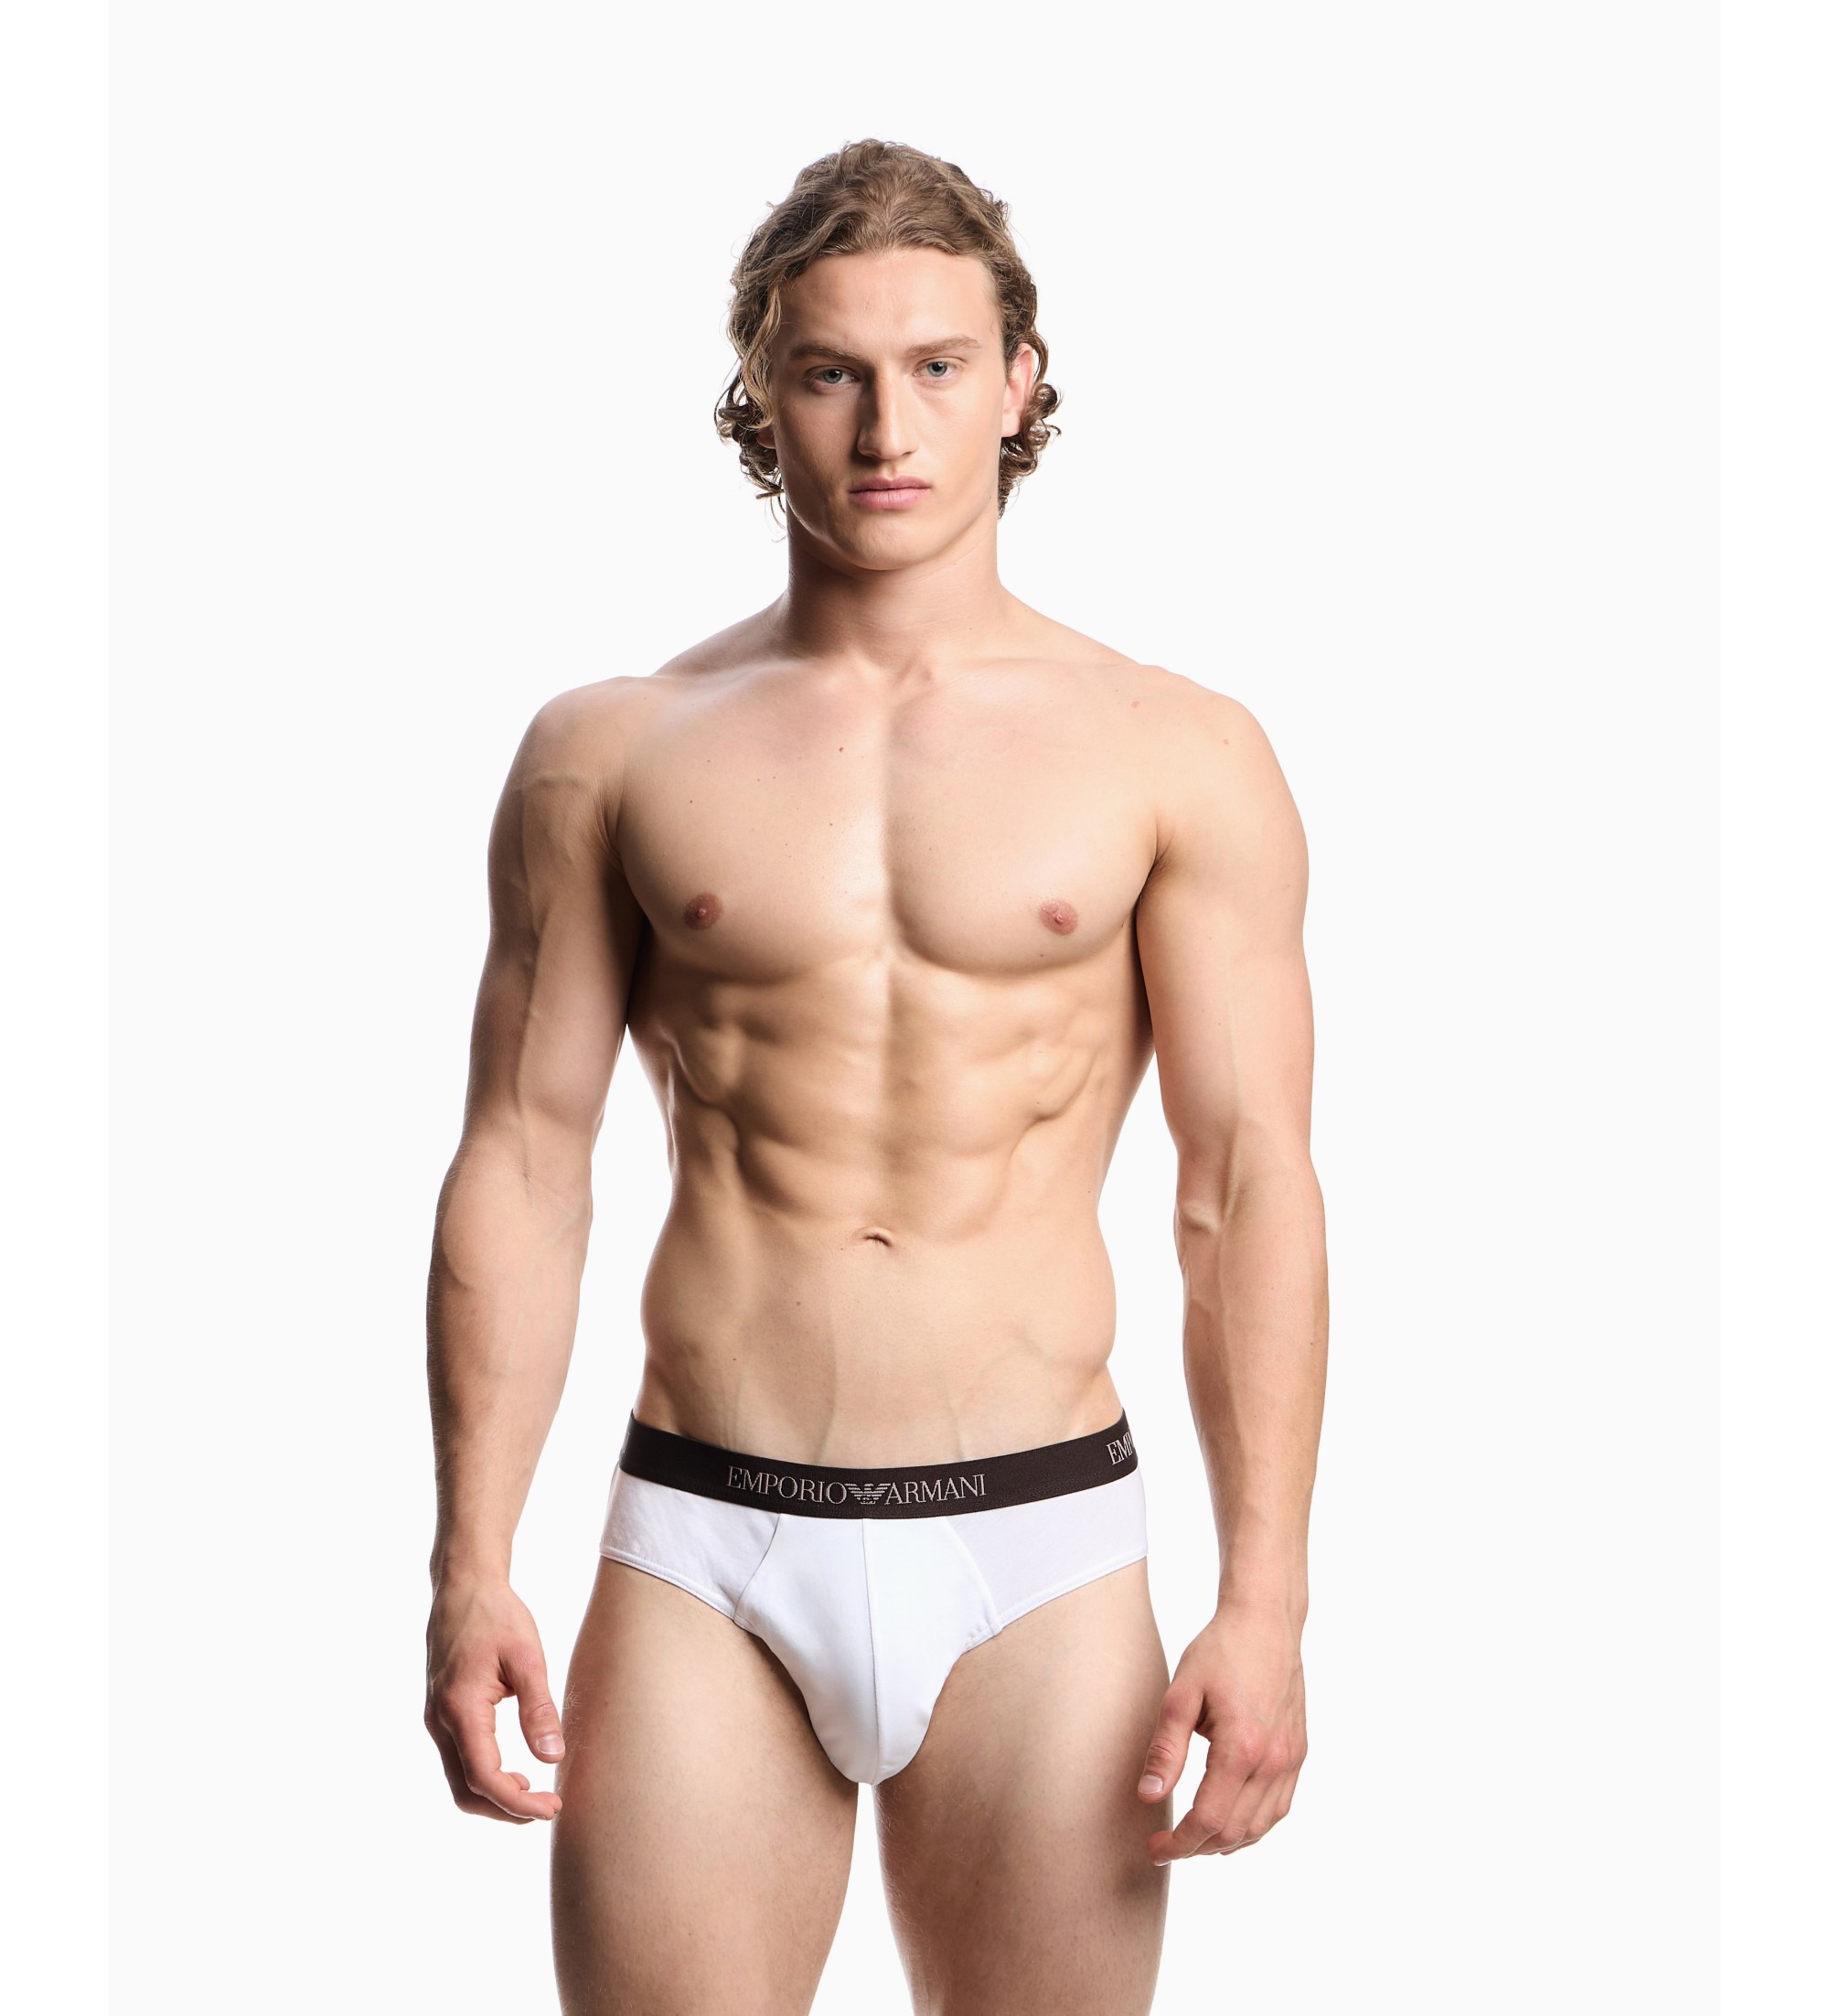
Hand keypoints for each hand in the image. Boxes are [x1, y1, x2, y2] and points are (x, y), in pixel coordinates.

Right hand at [425, 1579, 565, 1821]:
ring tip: (535, 1793)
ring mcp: (436, 1719)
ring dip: (494, 1796)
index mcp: (461, 1708)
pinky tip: (516, 1771)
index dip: (517, 1803)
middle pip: (465, 1791)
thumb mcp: (527, 1657)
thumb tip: (553, 1757)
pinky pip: (458, 1760)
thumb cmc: (496, 1615)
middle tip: (547, 1807)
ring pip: (459, 1780)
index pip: (484, 1777)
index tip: (552, 1807)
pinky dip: (484, 1777)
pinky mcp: (441, 1714)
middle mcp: (440, 1720)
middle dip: (505, 1809)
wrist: (463, 1586)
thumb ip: (538, 1708)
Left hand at [1136, 1600, 1306, 1861]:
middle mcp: (1273, 1761)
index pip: (1208, 1819)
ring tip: (1193, 1841)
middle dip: (1196, 1848)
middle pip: (1234, 1831)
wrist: (1266, 1621)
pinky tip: (1231, 1824)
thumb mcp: (1181, 1693)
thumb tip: (1148, 1797)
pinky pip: (1279, 1808)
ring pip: (1260, 1827)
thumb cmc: (1220, 1650)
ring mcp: (1291, 1759)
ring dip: (1225, 1843)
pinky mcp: (1298, 1753)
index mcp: (1242, 1748)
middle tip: (1166, 1848)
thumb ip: (1166, 1749)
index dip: (1179, 1844)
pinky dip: (1254, 1827)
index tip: (1154, 1851)